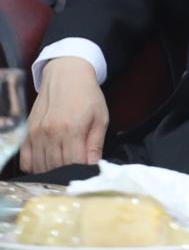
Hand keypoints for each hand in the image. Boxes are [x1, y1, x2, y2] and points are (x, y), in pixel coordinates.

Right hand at [19, 57, 108, 173]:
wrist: (66, 76)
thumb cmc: (87, 96)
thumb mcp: (100, 118)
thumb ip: (96, 144)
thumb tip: (93, 166)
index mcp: (71, 129)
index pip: (73, 163)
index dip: (81, 171)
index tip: (88, 172)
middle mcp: (50, 133)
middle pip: (55, 167)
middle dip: (67, 173)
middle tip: (76, 172)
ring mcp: (35, 134)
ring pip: (40, 166)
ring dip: (52, 172)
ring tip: (64, 169)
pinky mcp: (27, 133)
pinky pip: (25, 160)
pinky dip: (35, 167)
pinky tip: (47, 165)